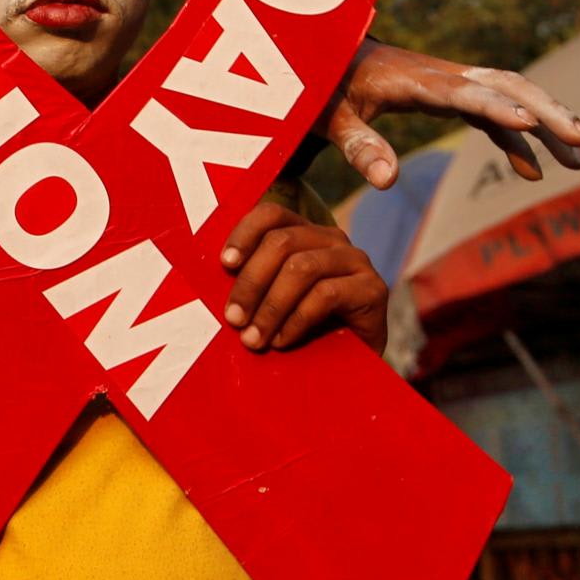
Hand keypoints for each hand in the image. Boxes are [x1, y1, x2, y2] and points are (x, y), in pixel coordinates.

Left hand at [218, 202, 388, 352]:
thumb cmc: (297, 329)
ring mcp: (355, 261)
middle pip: (281, 242)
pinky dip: (296, 320)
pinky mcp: (373, 288)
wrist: (348, 365)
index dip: (244, 233)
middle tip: (233, 319)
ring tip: (254, 338)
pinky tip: (282, 340)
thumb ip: (248, 284)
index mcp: (302, 233)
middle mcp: (331, 239)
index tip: (224, 265)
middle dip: (250, 283)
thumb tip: (206, 283)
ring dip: (270, 307)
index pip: (271, 214)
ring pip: (302, 268)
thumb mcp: (266, 301)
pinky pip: (326, 294)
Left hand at [329, 38, 579, 189]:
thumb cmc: (320, 88)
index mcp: (412, 79)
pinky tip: (532, 172)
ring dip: (545, 125)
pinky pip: (492, 114)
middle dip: (547, 111)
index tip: (530, 124)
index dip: (496, 106)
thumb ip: (358, 146)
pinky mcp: (449, 95)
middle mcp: (440, 75)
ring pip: (510, 96)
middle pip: (506, 85)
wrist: (318, 56)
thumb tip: (387, 181)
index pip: (463, 92)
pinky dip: (514, 140)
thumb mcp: (330, 119)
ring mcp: (449, 83)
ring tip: (579, 162)